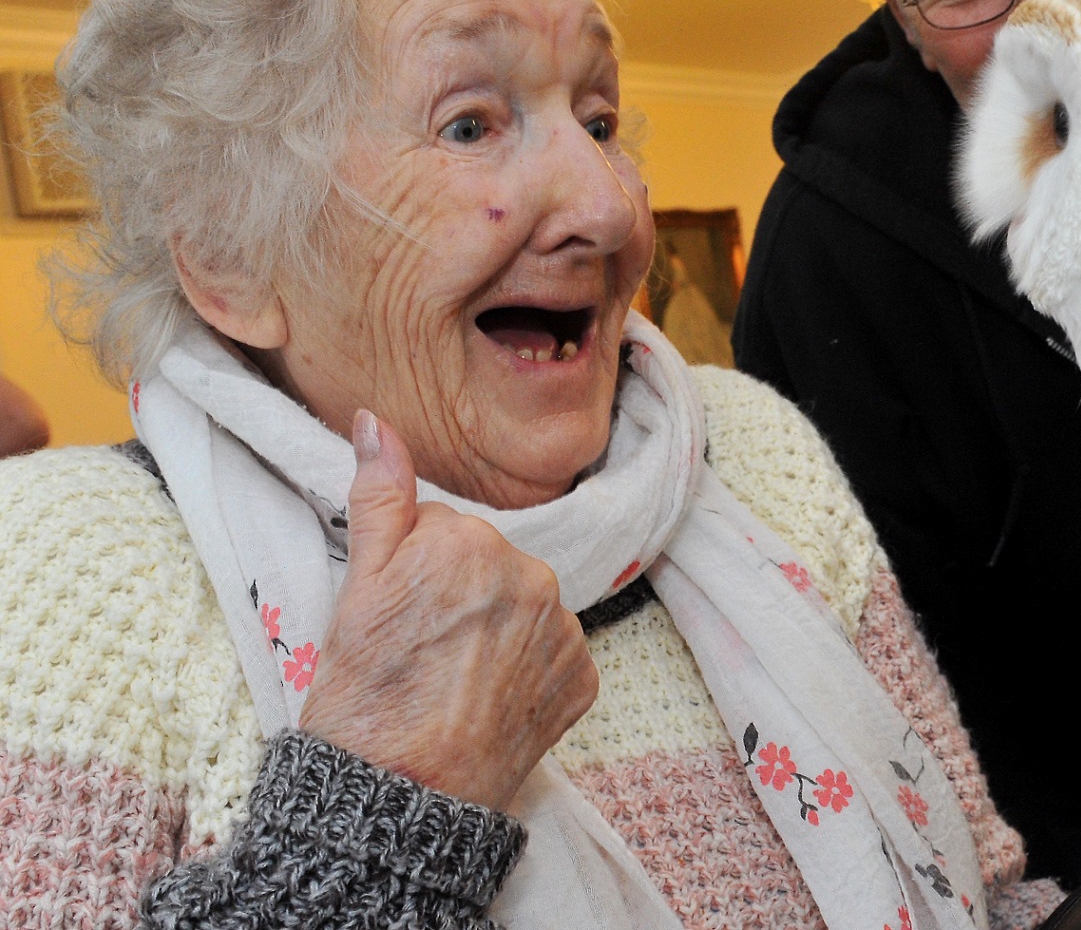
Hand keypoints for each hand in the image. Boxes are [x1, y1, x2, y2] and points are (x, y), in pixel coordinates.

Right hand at [298, 409, 597, 809]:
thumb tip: (375, 422)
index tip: (397, 617)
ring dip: (493, 630)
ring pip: (521, 605)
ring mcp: (563, 629)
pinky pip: (551, 652)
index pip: (444, 531)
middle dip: (456, 596)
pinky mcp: (584, 677)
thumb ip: (379, 495)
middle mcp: (531, 574)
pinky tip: (484, 700)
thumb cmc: (365, 697)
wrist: (402, 797)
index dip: (412, 573)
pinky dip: (523, 671)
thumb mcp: (357, 589)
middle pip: (487, 565)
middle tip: (418, 653)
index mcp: (471, 541)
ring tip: (449, 680)